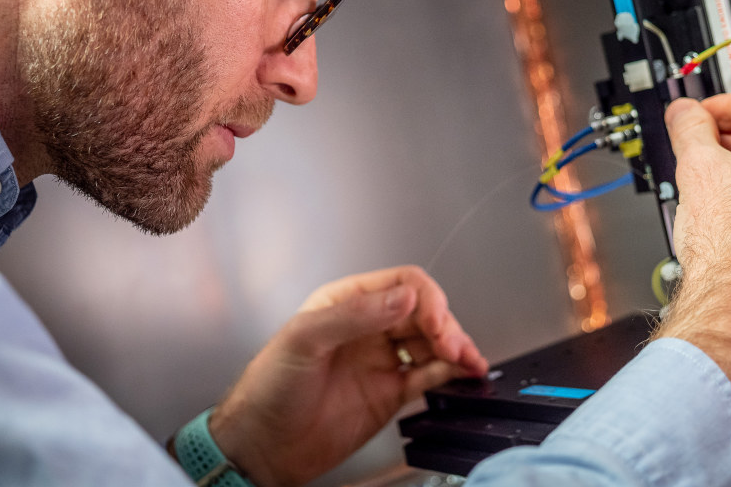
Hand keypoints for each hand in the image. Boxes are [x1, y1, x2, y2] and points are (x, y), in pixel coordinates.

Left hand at [207, 265, 487, 486]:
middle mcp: (369, 327)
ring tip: (468, 360)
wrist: (262, 447)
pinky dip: (452, 373)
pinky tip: (464, 374)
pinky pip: (429, 375)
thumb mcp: (304, 339)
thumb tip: (403, 297)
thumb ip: (355, 315)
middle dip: (445, 324)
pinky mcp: (390, 393)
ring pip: (432, 342)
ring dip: (455, 346)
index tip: (433, 321)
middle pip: (424, 312)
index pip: (401, 284)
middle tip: (452, 346)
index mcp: (347, 303)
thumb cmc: (267, 388)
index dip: (425, 299)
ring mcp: (382, 360)